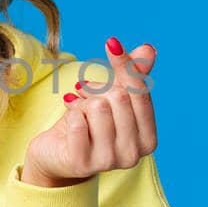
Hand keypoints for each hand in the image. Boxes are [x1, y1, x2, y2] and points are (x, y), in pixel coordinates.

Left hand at [21, 36, 157, 187]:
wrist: (59, 153)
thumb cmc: (91, 124)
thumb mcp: (113, 98)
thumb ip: (133, 75)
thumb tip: (148, 49)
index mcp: (148, 139)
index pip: (140, 93)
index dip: (125, 65)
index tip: (111, 43)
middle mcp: (133, 154)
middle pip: (119, 98)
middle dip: (98, 88)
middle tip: (84, 89)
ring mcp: (108, 162)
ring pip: (98, 108)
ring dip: (82, 102)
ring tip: (77, 107)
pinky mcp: (82, 163)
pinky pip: (78, 123)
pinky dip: (71, 113)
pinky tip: (70, 119)